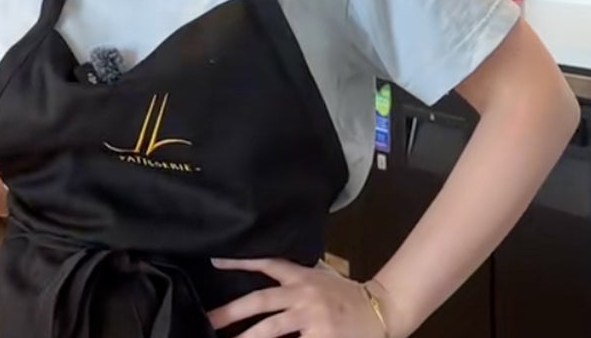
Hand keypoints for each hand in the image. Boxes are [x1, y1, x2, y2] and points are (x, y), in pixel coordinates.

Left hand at [208, 258, 391, 337]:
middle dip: (231, 312)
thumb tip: (269, 272)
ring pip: (271, 328)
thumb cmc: (347, 297)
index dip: (242, 262)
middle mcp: (304, 295)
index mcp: (303, 278)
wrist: (381, 310)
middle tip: (209, 320)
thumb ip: (298, 277)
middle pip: (260, 300)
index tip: (216, 262)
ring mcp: (312, 318)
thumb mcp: (323, 279)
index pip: (269, 264)